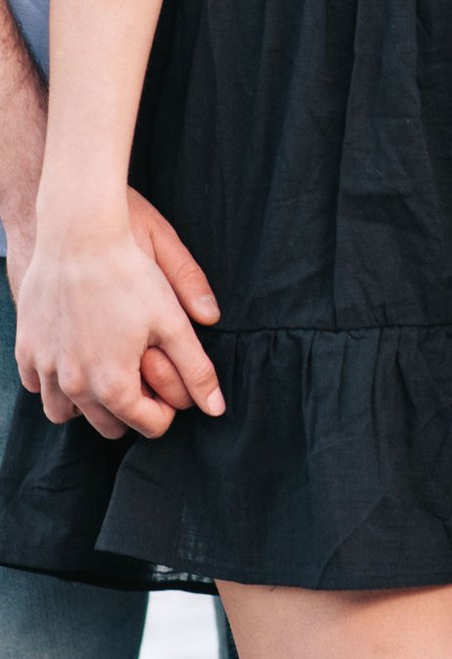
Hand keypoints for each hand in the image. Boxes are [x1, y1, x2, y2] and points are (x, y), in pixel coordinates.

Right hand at [14, 209, 225, 440]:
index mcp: (114, 385)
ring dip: (88, 402)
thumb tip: (217, 408)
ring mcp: (45, 368)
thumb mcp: (172, 320)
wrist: (78, 232)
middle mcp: (74, 387)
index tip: (174, 382)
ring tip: (109, 370)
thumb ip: (196, 369)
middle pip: (108, 426)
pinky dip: (54, 379)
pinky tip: (75, 355)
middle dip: (131, 409)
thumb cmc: (128, 271)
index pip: (149, 425)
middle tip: (145, 375)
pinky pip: (37, 383)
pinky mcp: (26, 347)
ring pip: (64, 413)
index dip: (169, 408)